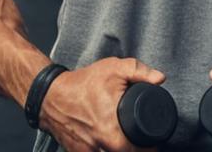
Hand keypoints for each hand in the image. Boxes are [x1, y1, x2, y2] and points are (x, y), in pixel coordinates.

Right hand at [40, 57, 166, 151]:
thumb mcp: (113, 69)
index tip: (154, 143)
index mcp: (110, 130)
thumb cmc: (82, 84)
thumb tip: (160, 78)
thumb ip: (139, 71)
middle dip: (134, 150)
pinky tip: (108, 143)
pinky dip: (103, 150)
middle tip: (142, 142)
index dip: (149, 149)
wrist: (51, 94)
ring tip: (127, 143)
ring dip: (119, 151)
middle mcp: (98, 146)